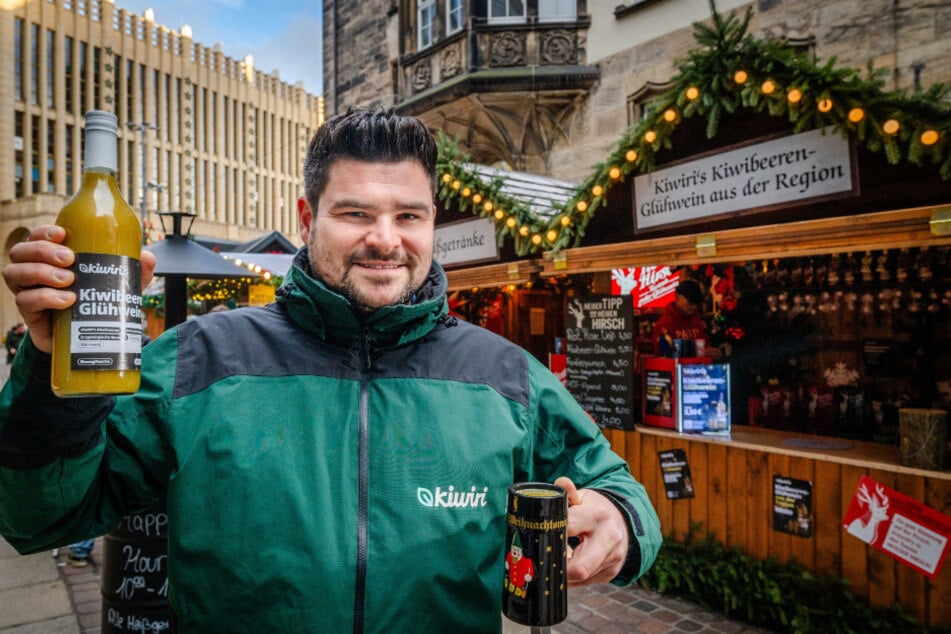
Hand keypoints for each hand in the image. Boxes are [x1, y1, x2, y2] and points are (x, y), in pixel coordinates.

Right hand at [2, 225, 155, 353]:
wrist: (86, 342)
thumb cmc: (97, 304)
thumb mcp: (118, 286)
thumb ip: (132, 271)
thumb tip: (147, 257)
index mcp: (51, 259)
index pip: (36, 237)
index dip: (44, 232)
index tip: (63, 234)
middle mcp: (34, 272)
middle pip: (21, 251)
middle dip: (42, 251)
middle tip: (70, 260)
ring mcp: (29, 292)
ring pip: (15, 273)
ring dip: (40, 272)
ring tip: (69, 281)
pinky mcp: (30, 315)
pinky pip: (24, 301)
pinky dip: (44, 297)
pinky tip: (66, 300)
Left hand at [555, 476, 628, 585]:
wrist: (622, 522)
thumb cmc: (595, 509)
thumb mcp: (584, 497)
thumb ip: (569, 493)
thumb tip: (560, 483)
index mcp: (598, 515)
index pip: (569, 528)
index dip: (551, 532)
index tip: (540, 535)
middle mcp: (609, 538)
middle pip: (579, 567)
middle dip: (559, 568)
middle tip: (545, 560)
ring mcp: (613, 558)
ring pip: (581, 577)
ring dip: (564, 572)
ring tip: (556, 558)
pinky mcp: (612, 572)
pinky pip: (586, 583)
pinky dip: (573, 577)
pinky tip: (568, 565)